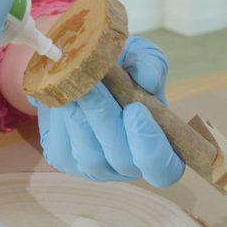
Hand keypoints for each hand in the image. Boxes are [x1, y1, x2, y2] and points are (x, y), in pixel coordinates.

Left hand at [29, 37, 184, 186]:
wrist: (77, 65)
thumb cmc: (119, 66)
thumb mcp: (139, 56)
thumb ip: (150, 65)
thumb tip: (146, 80)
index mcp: (156, 146)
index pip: (164, 170)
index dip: (152, 147)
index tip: (136, 109)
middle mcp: (127, 165)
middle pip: (122, 161)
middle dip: (106, 120)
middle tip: (94, 86)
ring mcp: (95, 166)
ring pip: (91, 156)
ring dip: (82, 119)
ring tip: (75, 87)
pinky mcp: (65, 159)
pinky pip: (64, 148)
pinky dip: (62, 122)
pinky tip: (63, 97)